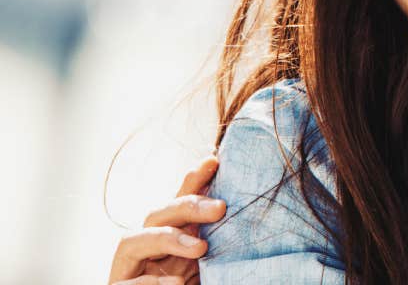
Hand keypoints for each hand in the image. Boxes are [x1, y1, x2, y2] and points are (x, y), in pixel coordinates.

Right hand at [109, 155, 226, 284]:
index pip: (180, 200)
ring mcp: (129, 268)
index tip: (214, 159)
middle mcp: (146, 247)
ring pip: (133, 239)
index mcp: (170, 236)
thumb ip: (216, 240)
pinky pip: (129, 283)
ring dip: (167, 239)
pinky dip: (152, 283)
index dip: (194, 178)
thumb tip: (255, 216)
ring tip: (201, 249)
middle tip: (221, 208)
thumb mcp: (211, 265)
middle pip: (157, 212)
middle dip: (187, 205)